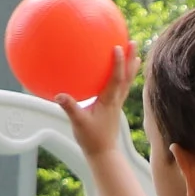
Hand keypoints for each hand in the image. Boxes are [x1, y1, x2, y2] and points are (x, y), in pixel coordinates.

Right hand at [55, 43, 137, 165]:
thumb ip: (70, 108)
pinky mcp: (115, 107)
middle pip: (127, 76)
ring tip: (135, 54)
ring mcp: (117, 103)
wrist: (103, 153)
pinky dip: (123, 77)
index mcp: (109, 101)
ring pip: (127, 81)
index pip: (116, 79)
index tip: (118, 47)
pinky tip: (118, 74)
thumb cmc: (91, 139)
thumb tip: (58, 95)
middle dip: (130, 59)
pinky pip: (121, 88)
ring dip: (131, 67)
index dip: (118, 63)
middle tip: (133, 42)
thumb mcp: (78, 123)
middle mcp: (116, 100)